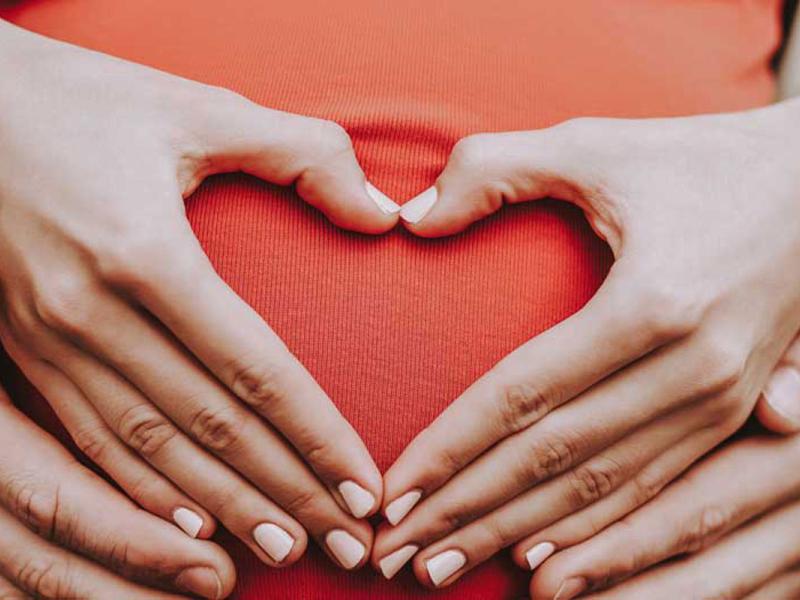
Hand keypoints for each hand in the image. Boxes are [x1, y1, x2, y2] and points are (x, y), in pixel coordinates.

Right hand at [0, 20, 397, 569]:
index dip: (318, 438)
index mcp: (145, 255)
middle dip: (287, 494)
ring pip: (151, 453)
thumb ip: (302, 153)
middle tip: (348, 547)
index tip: (364, 491)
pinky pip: (91, 442)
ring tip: (287, 552)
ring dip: (225, 511)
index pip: (256, 373)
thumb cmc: (80, 100)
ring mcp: (49, 343)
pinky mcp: (23, 352)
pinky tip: (188, 530)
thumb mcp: (195, 108)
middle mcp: (92, 314)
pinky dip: (144, 495)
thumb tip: (382, 213)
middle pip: (211, 430)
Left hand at [372, 100, 799, 584]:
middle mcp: (690, 370)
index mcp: (651, 304)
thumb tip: (410, 218)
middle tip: (393, 552)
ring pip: (598, 492)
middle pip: (551, 461)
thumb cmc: (703, 160)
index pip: (520, 399)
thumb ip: (494, 169)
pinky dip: (589, 531)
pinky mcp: (733, 412)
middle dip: (465, 512)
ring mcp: (719, 402)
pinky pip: (649, 489)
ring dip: (514, 535)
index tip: (391, 494)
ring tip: (443, 566)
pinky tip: (538, 558)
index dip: (448, 452)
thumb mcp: (597, 144)